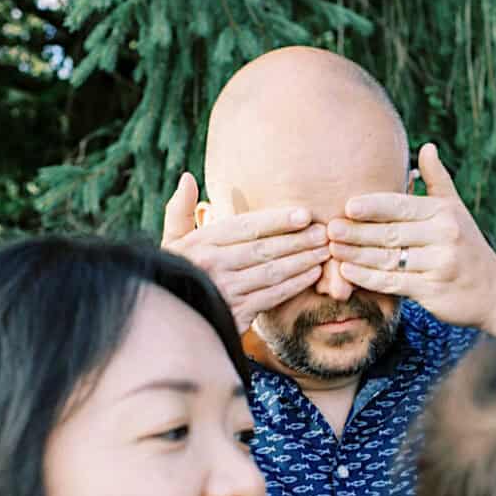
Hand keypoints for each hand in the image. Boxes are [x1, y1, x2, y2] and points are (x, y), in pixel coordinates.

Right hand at [161, 173, 332, 333]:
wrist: (173, 318)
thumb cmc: (176, 271)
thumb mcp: (171, 241)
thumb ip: (180, 210)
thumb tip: (187, 177)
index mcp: (199, 242)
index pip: (245, 227)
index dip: (277, 220)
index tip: (304, 214)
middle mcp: (212, 265)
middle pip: (263, 249)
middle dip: (298, 240)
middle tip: (325, 232)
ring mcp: (225, 291)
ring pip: (272, 272)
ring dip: (302, 261)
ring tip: (324, 250)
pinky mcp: (236, 315)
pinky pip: (272, 296)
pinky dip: (295, 285)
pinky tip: (313, 274)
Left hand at [325, 144, 495, 332]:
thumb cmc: (469, 248)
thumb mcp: (457, 211)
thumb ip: (438, 181)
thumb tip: (427, 146)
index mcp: (444, 213)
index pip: (401, 206)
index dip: (373, 206)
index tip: (347, 205)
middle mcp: (444, 235)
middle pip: (390, 233)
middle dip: (357, 232)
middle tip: (330, 229)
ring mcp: (439, 264)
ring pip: (388, 258)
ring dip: (356, 255)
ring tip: (332, 250)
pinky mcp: (433, 290)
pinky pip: (393, 282)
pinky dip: (368, 278)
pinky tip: (348, 273)